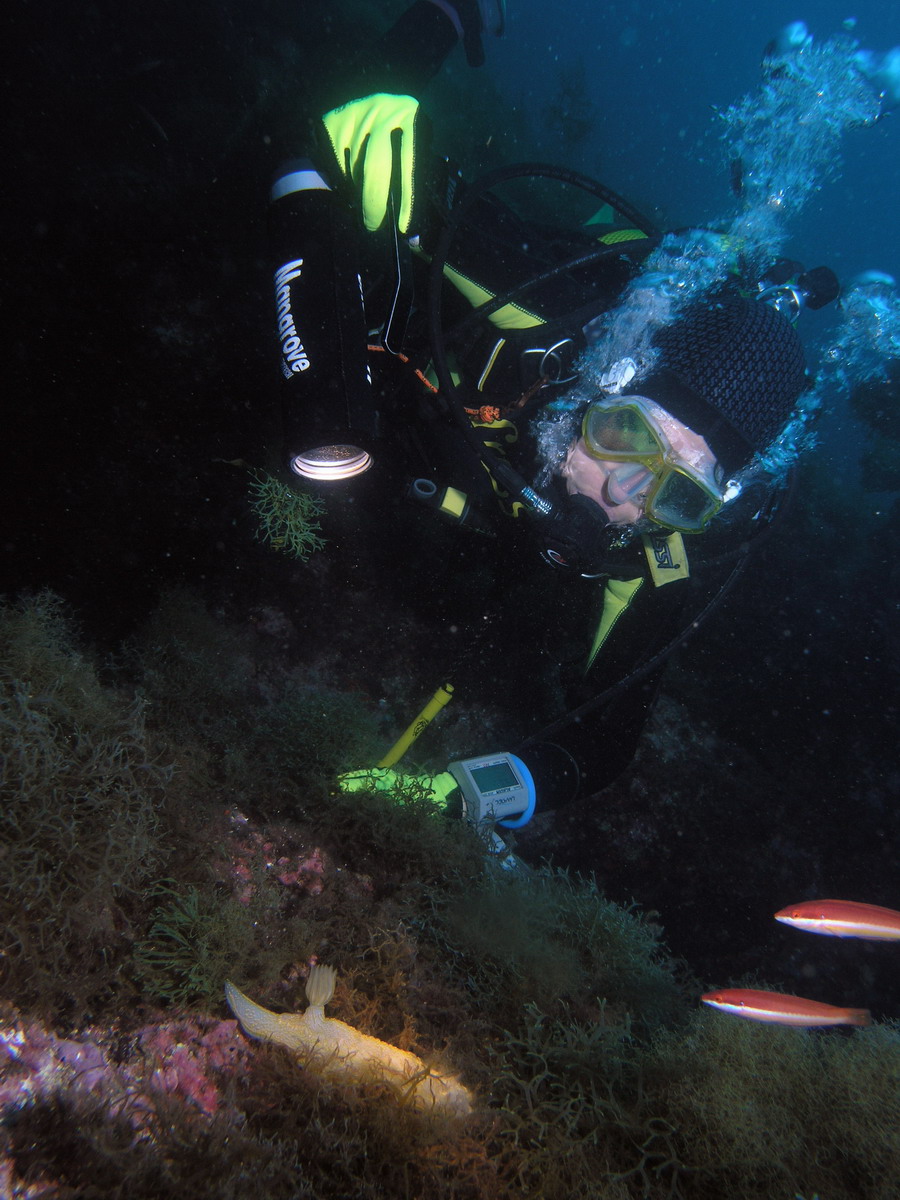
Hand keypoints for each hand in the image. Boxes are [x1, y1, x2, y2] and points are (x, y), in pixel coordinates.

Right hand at [322, 93, 426, 234]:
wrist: (374, 106)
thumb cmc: (401, 138)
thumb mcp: (414, 148)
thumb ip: (414, 176)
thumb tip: (410, 229)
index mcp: (411, 116)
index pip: (409, 163)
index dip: (407, 199)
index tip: (402, 227)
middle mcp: (383, 109)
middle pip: (375, 168)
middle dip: (374, 204)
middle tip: (373, 224)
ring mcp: (356, 113)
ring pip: (353, 168)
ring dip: (357, 191)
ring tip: (362, 198)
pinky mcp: (334, 120)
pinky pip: (336, 163)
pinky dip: (343, 178)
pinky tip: (350, 179)